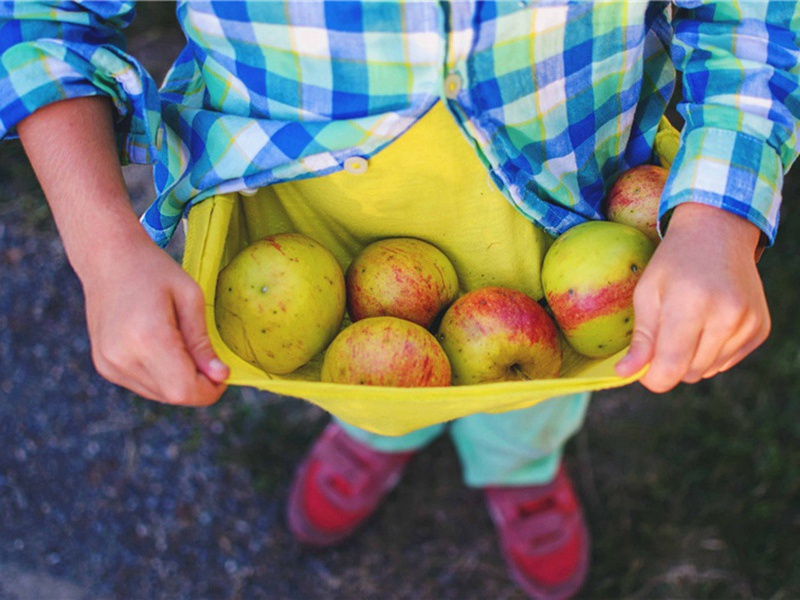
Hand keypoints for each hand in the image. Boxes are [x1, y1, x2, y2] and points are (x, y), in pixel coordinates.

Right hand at [83, 240, 228, 405]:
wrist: (108, 259)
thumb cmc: (155, 271)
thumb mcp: (191, 298)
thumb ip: (203, 342)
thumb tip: (220, 376)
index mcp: (146, 337)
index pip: (183, 389)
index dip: (210, 390)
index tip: (223, 373)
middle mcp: (122, 357)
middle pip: (173, 395)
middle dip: (199, 386)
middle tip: (209, 359)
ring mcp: (110, 364)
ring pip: (159, 394)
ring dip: (180, 381)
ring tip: (182, 345)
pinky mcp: (104, 366)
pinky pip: (144, 385)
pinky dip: (162, 376)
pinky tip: (163, 348)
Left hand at [615, 203, 769, 392]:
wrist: (718, 234)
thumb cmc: (673, 264)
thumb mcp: (647, 294)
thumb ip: (641, 339)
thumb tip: (624, 374)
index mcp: (692, 304)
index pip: (671, 366)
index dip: (652, 378)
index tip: (642, 368)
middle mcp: (727, 315)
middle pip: (689, 373)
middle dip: (671, 362)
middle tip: (665, 331)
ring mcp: (749, 323)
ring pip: (708, 371)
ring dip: (692, 358)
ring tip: (689, 321)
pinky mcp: (761, 328)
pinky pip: (727, 362)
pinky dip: (712, 351)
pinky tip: (709, 322)